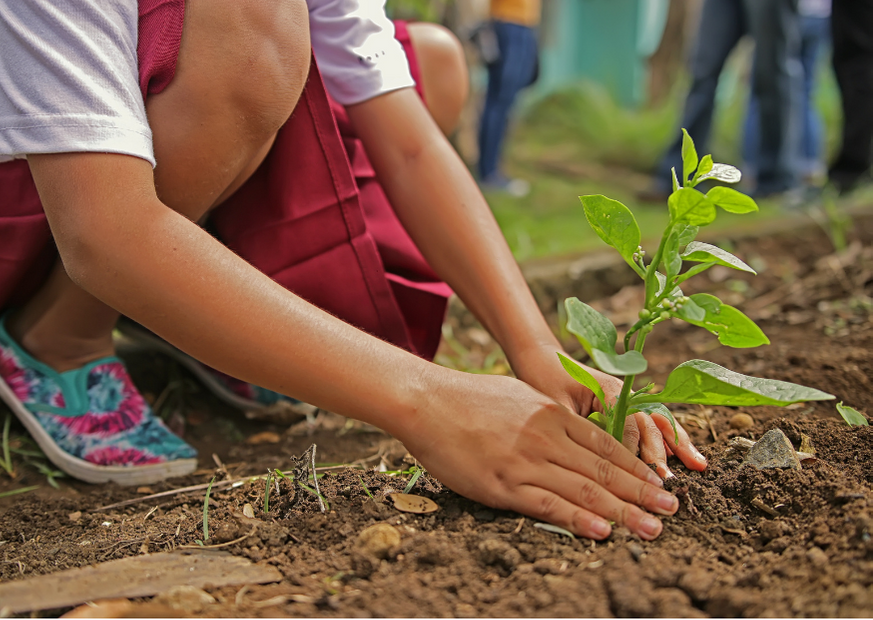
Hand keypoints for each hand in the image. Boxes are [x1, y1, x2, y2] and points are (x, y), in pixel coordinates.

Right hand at [396, 370, 680, 540]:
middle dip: (642, 492)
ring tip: (652, 527)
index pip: (606, 446)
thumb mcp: (520, 396)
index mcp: (552, 414)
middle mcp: (547, 437)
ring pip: (584, 491)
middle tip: (672, 510)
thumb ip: (549, 416)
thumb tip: (573, 430)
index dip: (637, 467)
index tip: (659, 483)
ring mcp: (526, 461)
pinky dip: (578, 520)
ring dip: (623, 511)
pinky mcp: (502, 484)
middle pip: (604, 470)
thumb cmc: (470, 398)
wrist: (427, 401)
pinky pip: (548, 505)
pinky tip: (603, 531)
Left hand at [509, 344, 706, 477]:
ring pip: (658, 422)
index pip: (628, 425)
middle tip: (668, 482)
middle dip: (660, 454)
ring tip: (699, 465)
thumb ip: (578, 428)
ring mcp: (628, 398)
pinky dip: (671, 438)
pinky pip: (652, 423)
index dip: (634, 452)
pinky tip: (688, 456)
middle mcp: (624, 393)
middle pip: (649, 424)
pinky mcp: (626, 406)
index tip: (640, 477)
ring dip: (677, 444)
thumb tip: (592, 461)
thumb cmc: (543, 381)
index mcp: (608, 390)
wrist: (542, 359)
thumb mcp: (556, 406)